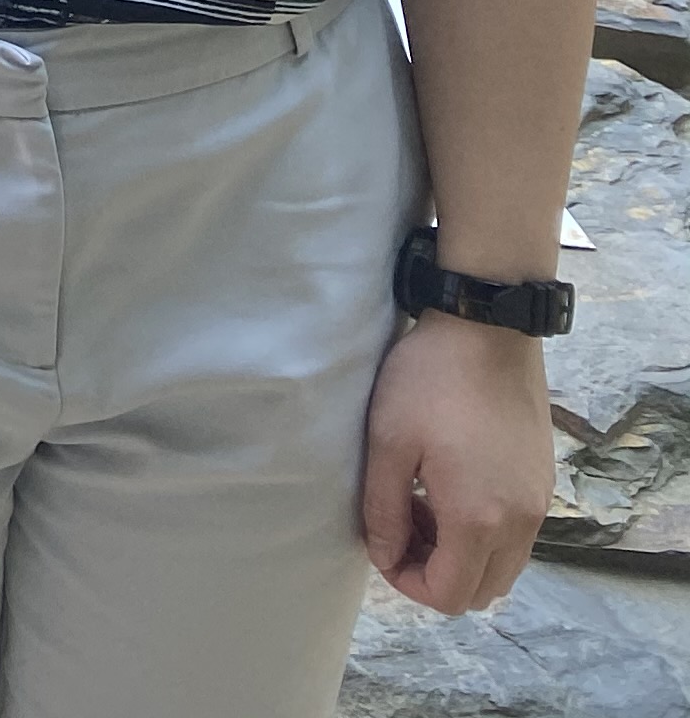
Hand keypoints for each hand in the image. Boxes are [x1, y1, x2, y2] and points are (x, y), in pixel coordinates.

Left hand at [361, 310, 557, 613]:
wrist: (488, 331)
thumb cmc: (429, 382)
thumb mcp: (388, 443)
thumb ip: (383, 509)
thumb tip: (383, 554)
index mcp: (480, 520)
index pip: (450, 595)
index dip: (407, 584)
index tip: (382, 546)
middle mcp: (521, 522)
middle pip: (482, 590)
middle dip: (435, 573)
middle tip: (400, 525)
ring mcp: (539, 503)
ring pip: (502, 565)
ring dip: (460, 553)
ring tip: (420, 503)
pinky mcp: (543, 481)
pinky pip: (517, 535)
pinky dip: (483, 531)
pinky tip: (448, 485)